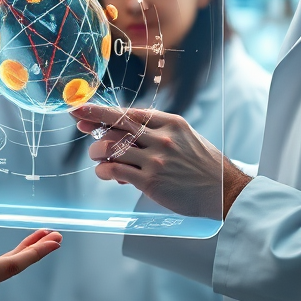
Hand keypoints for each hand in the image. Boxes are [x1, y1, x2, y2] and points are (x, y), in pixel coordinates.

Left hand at [72, 103, 250, 219]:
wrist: (224, 192)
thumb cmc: (204, 166)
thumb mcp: (186, 136)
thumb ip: (159, 131)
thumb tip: (127, 131)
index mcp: (171, 122)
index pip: (130, 112)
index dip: (105, 111)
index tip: (86, 108)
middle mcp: (162, 138)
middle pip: (118, 122)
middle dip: (92, 117)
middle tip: (76, 115)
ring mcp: (156, 159)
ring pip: (112, 147)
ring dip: (97, 151)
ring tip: (97, 157)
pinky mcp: (150, 181)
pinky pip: (116, 170)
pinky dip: (104, 170)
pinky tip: (104, 172)